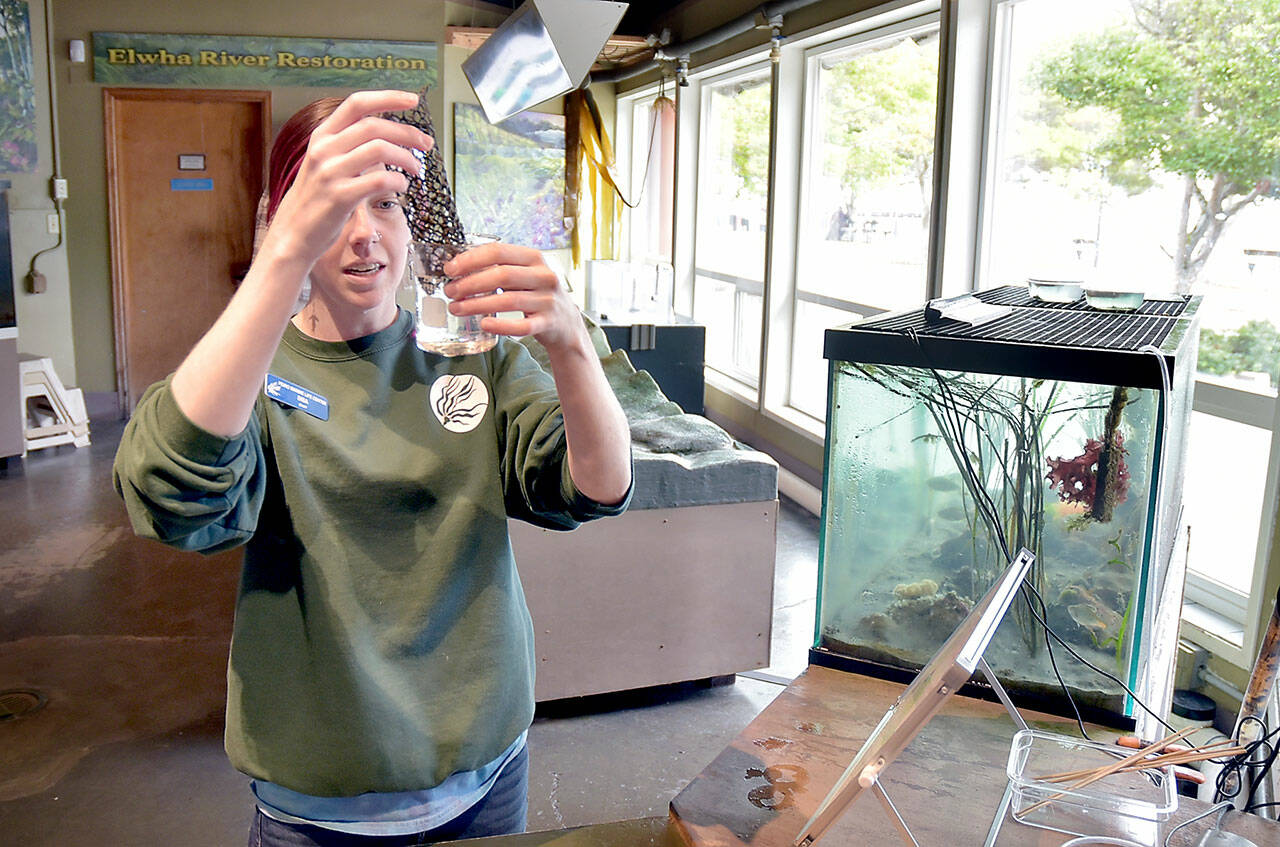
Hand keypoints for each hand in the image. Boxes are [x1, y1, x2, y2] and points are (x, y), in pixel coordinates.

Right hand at [261, 90, 432, 269]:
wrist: (292, 234)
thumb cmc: (316, 200)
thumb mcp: (324, 163)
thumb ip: (348, 145)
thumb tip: (387, 133)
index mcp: (322, 136)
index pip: (357, 104)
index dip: (388, 98)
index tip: (413, 100)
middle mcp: (324, 149)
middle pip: (375, 125)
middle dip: (407, 132)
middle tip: (426, 143)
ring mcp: (330, 172)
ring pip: (380, 149)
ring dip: (407, 158)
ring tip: (416, 169)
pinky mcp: (340, 197)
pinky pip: (379, 180)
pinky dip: (398, 181)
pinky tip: (402, 186)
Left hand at [443, 244, 588, 353]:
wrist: (566, 323)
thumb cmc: (537, 294)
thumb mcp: (524, 274)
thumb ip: (499, 268)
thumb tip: (458, 269)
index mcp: (534, 258)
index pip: (498, 252)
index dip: (471, 259)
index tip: (450, 269)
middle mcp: (544, 276)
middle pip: (501, 275)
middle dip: (470, 283)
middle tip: (450, 292)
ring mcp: (547, 300)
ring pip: (508, 301)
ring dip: (477, 305)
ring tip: (457, 308)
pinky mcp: (548, 323)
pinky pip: (522, 326)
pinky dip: (501, 326)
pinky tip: (484, 324)